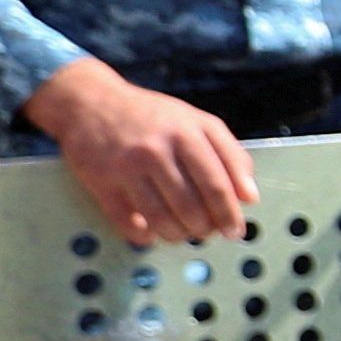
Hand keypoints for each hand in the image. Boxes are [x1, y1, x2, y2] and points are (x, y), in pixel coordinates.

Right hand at [24, 59, 256, 245]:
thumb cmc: (153, 117)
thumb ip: (231, 155)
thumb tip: (250, 197)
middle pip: (191, 207)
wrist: (90, 103)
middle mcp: (157, 150)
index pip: (217, 185)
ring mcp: (126, 168)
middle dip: (205, 228)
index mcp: (187, 134)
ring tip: (184, 233)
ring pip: (161, 219)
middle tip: (208, 232)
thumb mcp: (198, 123)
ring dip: (179, 235)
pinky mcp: (101, 183)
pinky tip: (153, 232)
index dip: (230, 214)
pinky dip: (145, 236)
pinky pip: (128, 223)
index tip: (235, 231)